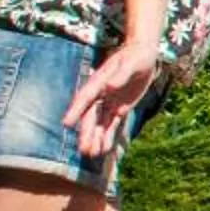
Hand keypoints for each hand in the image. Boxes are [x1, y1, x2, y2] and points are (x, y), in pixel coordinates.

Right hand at [61, 39, 162, 159]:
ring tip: (91, 154)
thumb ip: (120, 76)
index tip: (66, 123)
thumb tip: (108, 87)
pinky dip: (108, 136)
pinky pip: (112, 124)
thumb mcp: (131, 64)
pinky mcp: (119, 109)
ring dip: (95, 138)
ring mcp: (109, 103)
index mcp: (98, 82)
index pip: (84, 98)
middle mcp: (100, 94)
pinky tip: (104, 149)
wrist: (143, 56)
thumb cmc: (136, 57)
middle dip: (86, 132)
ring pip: (99, 124)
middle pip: (90, 116)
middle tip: (83, 149)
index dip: (75, 111)